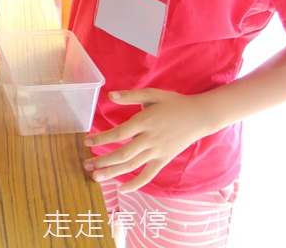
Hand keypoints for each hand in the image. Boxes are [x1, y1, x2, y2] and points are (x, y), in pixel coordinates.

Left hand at [83, 89, 214, 192]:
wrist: (199, 116)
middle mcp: (150, 139)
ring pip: (132, 166)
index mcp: (145, 121)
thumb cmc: (173, 103)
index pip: (119, 133)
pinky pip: (148, 175)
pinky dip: (135, 184)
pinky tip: (121, 189)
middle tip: (86, 166)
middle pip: (123, 154)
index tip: (86, 142)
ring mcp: (157, 151)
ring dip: (113, 173)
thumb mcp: (153, 94)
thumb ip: (131, 96)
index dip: (101, 139)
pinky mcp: (164, 160)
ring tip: (96, 178)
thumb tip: (110, 95)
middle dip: (103, 161)